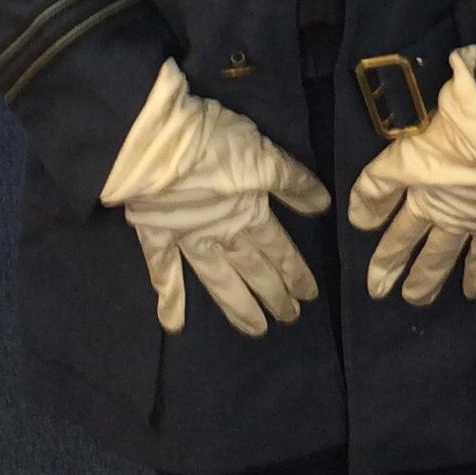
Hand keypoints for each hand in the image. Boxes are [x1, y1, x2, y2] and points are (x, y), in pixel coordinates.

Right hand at [102, 61, 329, 336]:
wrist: (153, 143)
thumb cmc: (210, 143)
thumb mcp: (260, 154)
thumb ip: (290, 181)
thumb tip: (322, 205)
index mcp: (248, 213)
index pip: (279, 249)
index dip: (295, 271)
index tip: (310, 296)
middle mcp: (221, 234)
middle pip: (253, 269)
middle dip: (273, 294)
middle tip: (290, 318)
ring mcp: (187, 239)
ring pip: (217, 280)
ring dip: (237, 305)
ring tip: (255, 331)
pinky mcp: (155, 235)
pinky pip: (161, 271)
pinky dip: (168, 298)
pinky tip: (173, 326)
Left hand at [348, 47, 475, 306]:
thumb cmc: (453, 135)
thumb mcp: (404, 154)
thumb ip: (378, 185)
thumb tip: (357, 221)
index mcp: (429, 202)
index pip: (401, 235)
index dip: (387, 260)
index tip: (377, 287)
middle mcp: (460, 218)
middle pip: (439, 254)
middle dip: (424, 279)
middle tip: (414, 300)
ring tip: (472, 295)